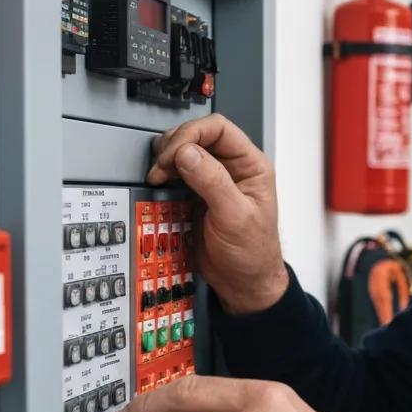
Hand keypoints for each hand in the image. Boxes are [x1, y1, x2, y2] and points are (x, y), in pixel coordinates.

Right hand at [148, 115, 287, 313]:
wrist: (243, 283)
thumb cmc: (253, 253)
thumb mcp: (235, 217)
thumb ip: (212, 182)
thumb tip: (187, 153)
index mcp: (251, 166)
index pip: (219, 129)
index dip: (192, 134)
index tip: (175, 153)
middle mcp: (232, 168)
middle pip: (196, 135)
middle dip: (174, 146)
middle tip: (162, 168)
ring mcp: (212, 180)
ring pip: (183, 151)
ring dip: (166, 159)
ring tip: (159, 176)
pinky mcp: (196, 193)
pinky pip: (175, 173)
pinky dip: (163, 175)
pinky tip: (160, 184)